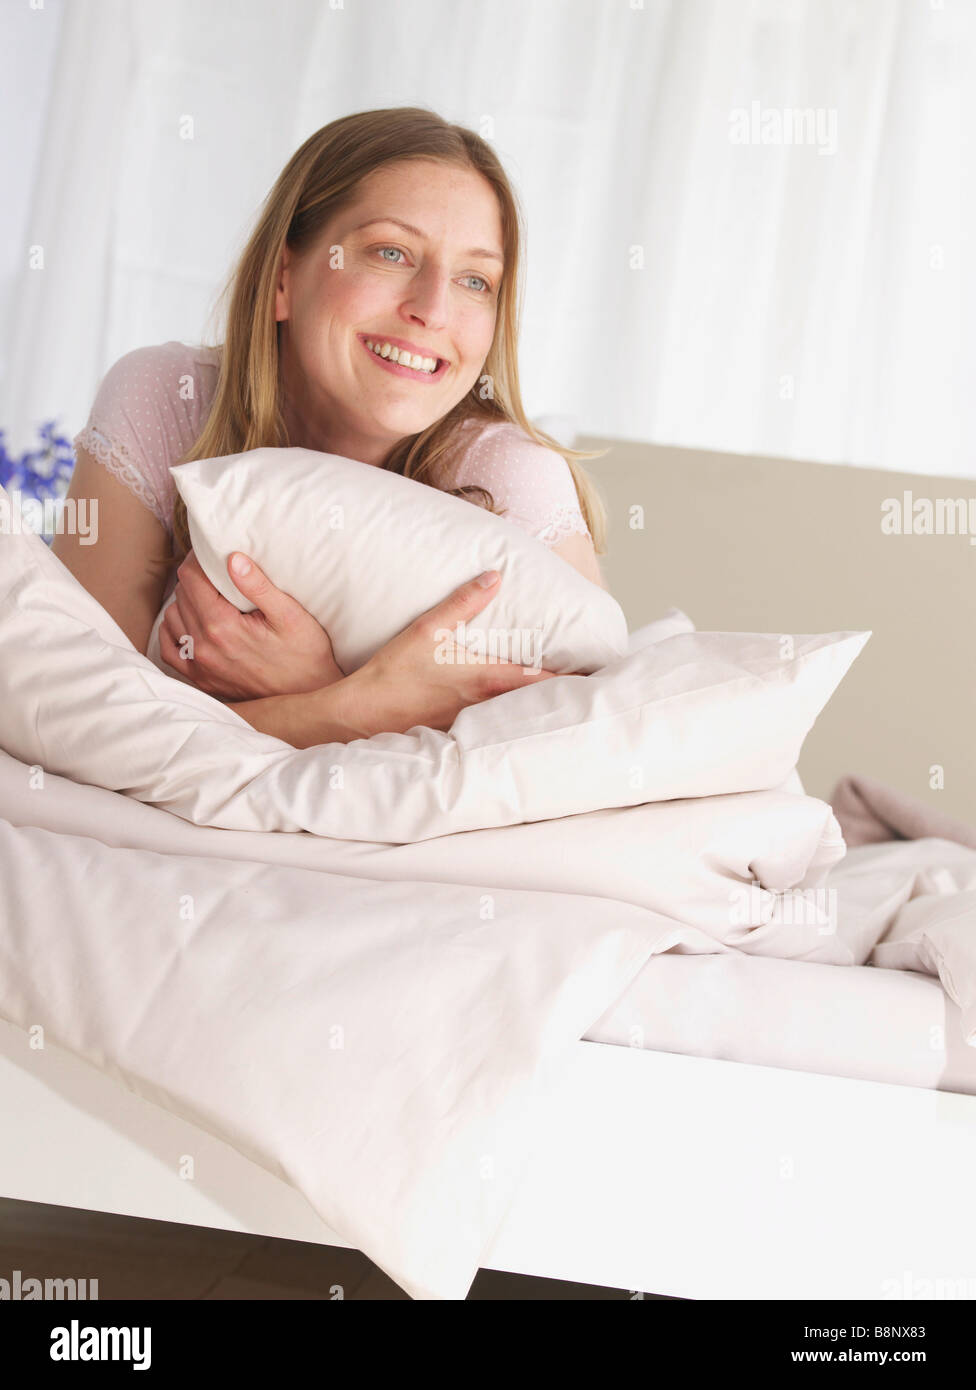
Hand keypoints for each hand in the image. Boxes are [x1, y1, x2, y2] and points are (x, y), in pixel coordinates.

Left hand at [158, 550, 343, 699]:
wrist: (309, 698)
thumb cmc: (306, 656)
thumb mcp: (291, 616)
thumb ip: (259, 586)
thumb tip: (233, 559)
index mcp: (222, 626)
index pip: (190, 578)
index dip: (200, 559)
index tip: (215, 554)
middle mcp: (204, 647)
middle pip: (181, 594)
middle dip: (197, 578)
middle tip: (220, 572)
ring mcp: (200, 666)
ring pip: (172, 617)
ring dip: (187, 602)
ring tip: (212, 597)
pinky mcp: (202, 679)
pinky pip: (170, 649)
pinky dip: (176, 630)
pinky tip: (194, 623)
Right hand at [344, 569, 569, 736]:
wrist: (362, 714)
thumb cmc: (394, 673)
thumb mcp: (426, 630)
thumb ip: (462, 603)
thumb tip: (494, 576)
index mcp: (485, 679)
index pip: (541, 681)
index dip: (572, 677)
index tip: (597, 673)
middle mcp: (485, 705)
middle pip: (537, 702)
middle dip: (564, 694)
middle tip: (591, 686)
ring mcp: (472, 722)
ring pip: (517, 715)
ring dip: (539, 707)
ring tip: (564, 699)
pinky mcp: (458, 732)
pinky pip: (494, 724)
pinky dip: (512, 718)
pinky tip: (516, 714)